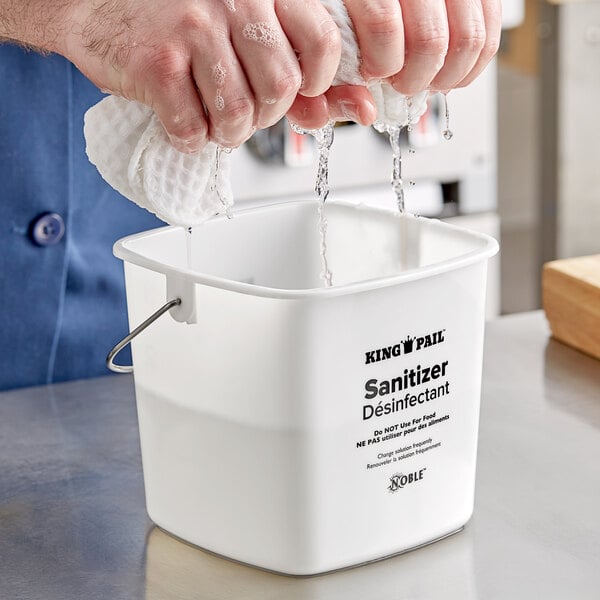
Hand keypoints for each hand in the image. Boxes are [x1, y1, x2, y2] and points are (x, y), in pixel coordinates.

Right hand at [58, 0, 341, 151]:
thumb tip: (363, 109)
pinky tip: (183, 118)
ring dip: (228, 130)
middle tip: (246, 107)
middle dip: (267, 113)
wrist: (102, 8)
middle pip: (281, 88)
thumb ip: (306, 67)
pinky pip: (193, 127)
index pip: (323, 43)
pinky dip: (191, 137)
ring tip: (213, 116)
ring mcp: (194, 26)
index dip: (317, 82)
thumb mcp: (254, 31)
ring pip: (239, 113)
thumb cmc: (186, 23)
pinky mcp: (158, 60)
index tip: (299, 89)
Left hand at [288, 0, 501, 128]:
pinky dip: (474, 60)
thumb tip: (365, 111)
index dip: (381, 61)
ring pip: (467, 35)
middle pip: (429, 37)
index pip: (381, 19)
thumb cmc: (335, 13)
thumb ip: (331, 80)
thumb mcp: (321, 40)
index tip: (373, 74)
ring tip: (425, 81)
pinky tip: (450, 72)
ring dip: (446, 74)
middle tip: (401, 84)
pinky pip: (490, 25)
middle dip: (415, 77)